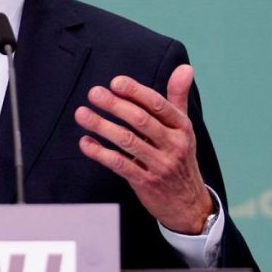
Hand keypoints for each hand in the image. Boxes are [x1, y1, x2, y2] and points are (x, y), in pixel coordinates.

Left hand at [75, 65, 212, 234]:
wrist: (189, 203)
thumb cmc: (180, 157)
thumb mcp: (183, 128)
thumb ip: (178, 97)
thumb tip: (185, 67)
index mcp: (182, 127)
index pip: (158, 105)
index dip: (136, 92)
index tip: (115, 82)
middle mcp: (173, 145)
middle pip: (141, 121)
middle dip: (115, 105)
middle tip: (94, 93)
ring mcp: (159, 165)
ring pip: (127, 141)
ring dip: (102, 126)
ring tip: (82, 114)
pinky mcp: (145, 182)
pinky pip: (119, 164)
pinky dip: (100, 153)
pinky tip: (85, 142)